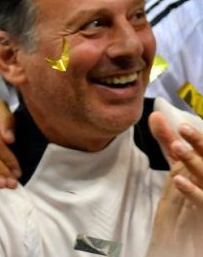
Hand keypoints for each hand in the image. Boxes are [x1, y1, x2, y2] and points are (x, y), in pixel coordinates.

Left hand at [148, 113, 202, 255]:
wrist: (188, 236)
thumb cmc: (189, 192)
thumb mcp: (178, 166)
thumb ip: (169, 143)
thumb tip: (155, 116)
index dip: (197, 139)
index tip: (181, 126)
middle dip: (199, 144)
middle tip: (182, 129)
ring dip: (194, 161)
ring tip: (176, 146)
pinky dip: (193, 191)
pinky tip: (178, 180)